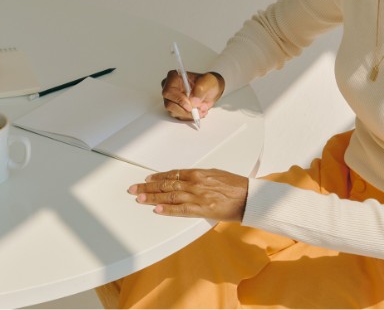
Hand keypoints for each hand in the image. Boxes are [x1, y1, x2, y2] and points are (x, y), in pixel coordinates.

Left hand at [128, 168, 247, 221]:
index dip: (157, 177)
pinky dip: (168, 210)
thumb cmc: (235, 186)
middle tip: (134, 188)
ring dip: (152, 197)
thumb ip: (199, 178)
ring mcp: (197, 196)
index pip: (172, 174)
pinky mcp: (202, 209)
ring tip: (140, 198)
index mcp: (198, 173)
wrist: (249, 197)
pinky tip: (157, 209)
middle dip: (148, 186)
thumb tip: (186, 180)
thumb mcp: (214, 175)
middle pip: (166, 184)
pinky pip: (181, 209)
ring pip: (170, 196)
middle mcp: (195, 183)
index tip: (147, 179)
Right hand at [161, 71, 224, 120]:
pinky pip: (179, 116)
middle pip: (169, 103)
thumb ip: (200, 90)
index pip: (169, 90)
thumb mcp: (208, 82)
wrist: (211, 90)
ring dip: (188, 114)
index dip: (178, 99)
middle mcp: (170, 88)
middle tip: (196, 112)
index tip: (189, 105)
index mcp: (174, 77)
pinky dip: (189, 117)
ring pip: (173, 112)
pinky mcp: (175, 108)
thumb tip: (193, 101)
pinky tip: (198, 112)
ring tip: (200, 111)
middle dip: (184, 110)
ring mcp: (171, 99)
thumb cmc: (207, 83)